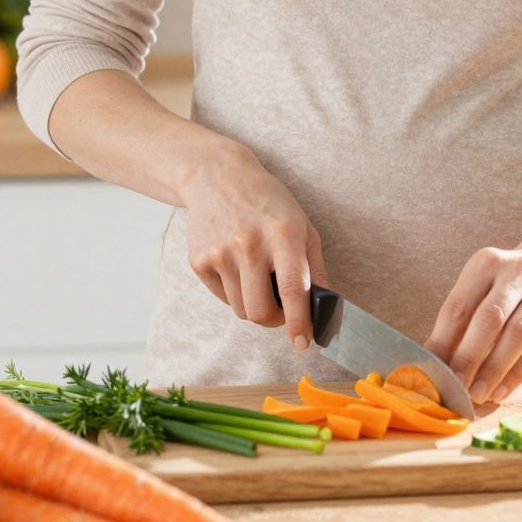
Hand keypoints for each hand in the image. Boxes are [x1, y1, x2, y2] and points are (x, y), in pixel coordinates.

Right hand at [178, 136, 328, 348]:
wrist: (217, 178)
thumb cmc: (268, 203)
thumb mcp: (303, 225)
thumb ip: (315, 267)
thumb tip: (323, 308)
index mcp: (283, 234)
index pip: (292, 289)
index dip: (299, 322)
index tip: (304, 342)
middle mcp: (249, 244)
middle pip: (261, 312)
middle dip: (276, 321)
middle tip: (283, 311)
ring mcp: (219, 254)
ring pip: (242, 311)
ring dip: (256, 306)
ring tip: (259, 278)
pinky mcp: (198, 261)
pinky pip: (223, 299)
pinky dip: (236, 293)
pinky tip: (238, 266)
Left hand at [424, 232, 521, 404]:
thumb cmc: (508, 285)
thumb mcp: (482, 287)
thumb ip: (461, 320)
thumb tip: (435, 362)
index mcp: (486, 264)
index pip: (459, 306)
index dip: (442, 341)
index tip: (431, 371)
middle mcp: (517, 272)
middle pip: (489, 318)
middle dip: (469, 357)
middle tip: (454, 386)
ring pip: (517, 334)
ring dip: (494, 369)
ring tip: (477, 394)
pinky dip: (518, 373)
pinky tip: (501, 391)